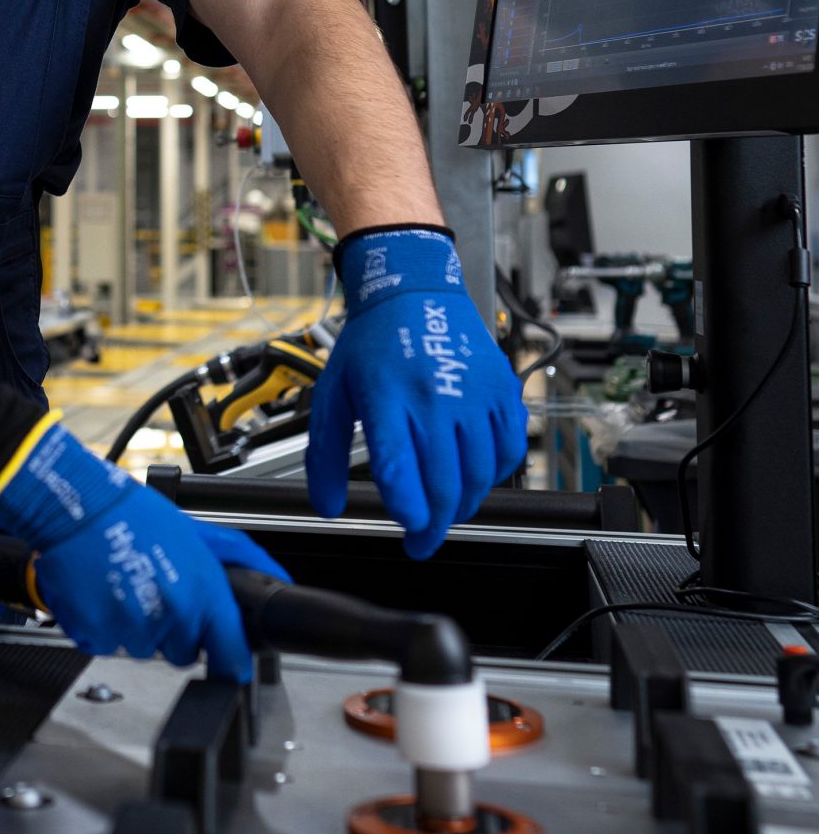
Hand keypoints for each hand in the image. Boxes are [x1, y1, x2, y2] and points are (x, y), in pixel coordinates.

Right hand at [0, 422, 289, 678]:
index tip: (228, 663)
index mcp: (202, 593)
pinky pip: (106, 645)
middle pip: (183, 654)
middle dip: (173, 631)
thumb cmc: (134, 514)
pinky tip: (103, 593)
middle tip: (156, 592)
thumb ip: (243, 557)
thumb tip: (277, 577)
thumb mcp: (199, 530)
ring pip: (143, 650)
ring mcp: (133, 629)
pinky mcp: (97, 634)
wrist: (77, 507)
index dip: (230, 661)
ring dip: (135, 628)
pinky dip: (102, 626)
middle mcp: (172, 616)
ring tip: (125, 586)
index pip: (231, 656)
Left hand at [306, 226, 529, 558]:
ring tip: (444, 509)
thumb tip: (327, 506)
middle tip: (422, 540)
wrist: (415, 293)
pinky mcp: (503, 392)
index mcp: (387, 398)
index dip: (407, 511)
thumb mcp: (334, 393)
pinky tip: (471, 474)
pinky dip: (493, 475)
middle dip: (434, 525)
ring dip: (463, 504)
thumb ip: (325, 454)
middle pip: (444, 485)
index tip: (406, 528)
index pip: (400, 471)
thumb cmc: (372, 345)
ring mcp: (474, 396)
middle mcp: (434, 398)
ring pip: (479, 476)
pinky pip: (508, 452)